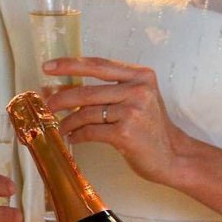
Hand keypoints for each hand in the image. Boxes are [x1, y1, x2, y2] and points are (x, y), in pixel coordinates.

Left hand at [43, 56, 188, 185]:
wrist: (173, 156)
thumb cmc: (151, 128)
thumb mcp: (139, 98)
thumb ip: (111, 89)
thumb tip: (66, 88)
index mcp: (141, 75)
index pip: (98, 64)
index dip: (70, 65)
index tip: (48, 67)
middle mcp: (138, 90)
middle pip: (87, 91)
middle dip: (61, 98)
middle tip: (47, 103)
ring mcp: (132, 111)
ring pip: (86, 113)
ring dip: (68, 121)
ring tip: (62, 127)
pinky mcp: (125, 133)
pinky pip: (90, 131)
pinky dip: (77, 135)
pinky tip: (73, 138)